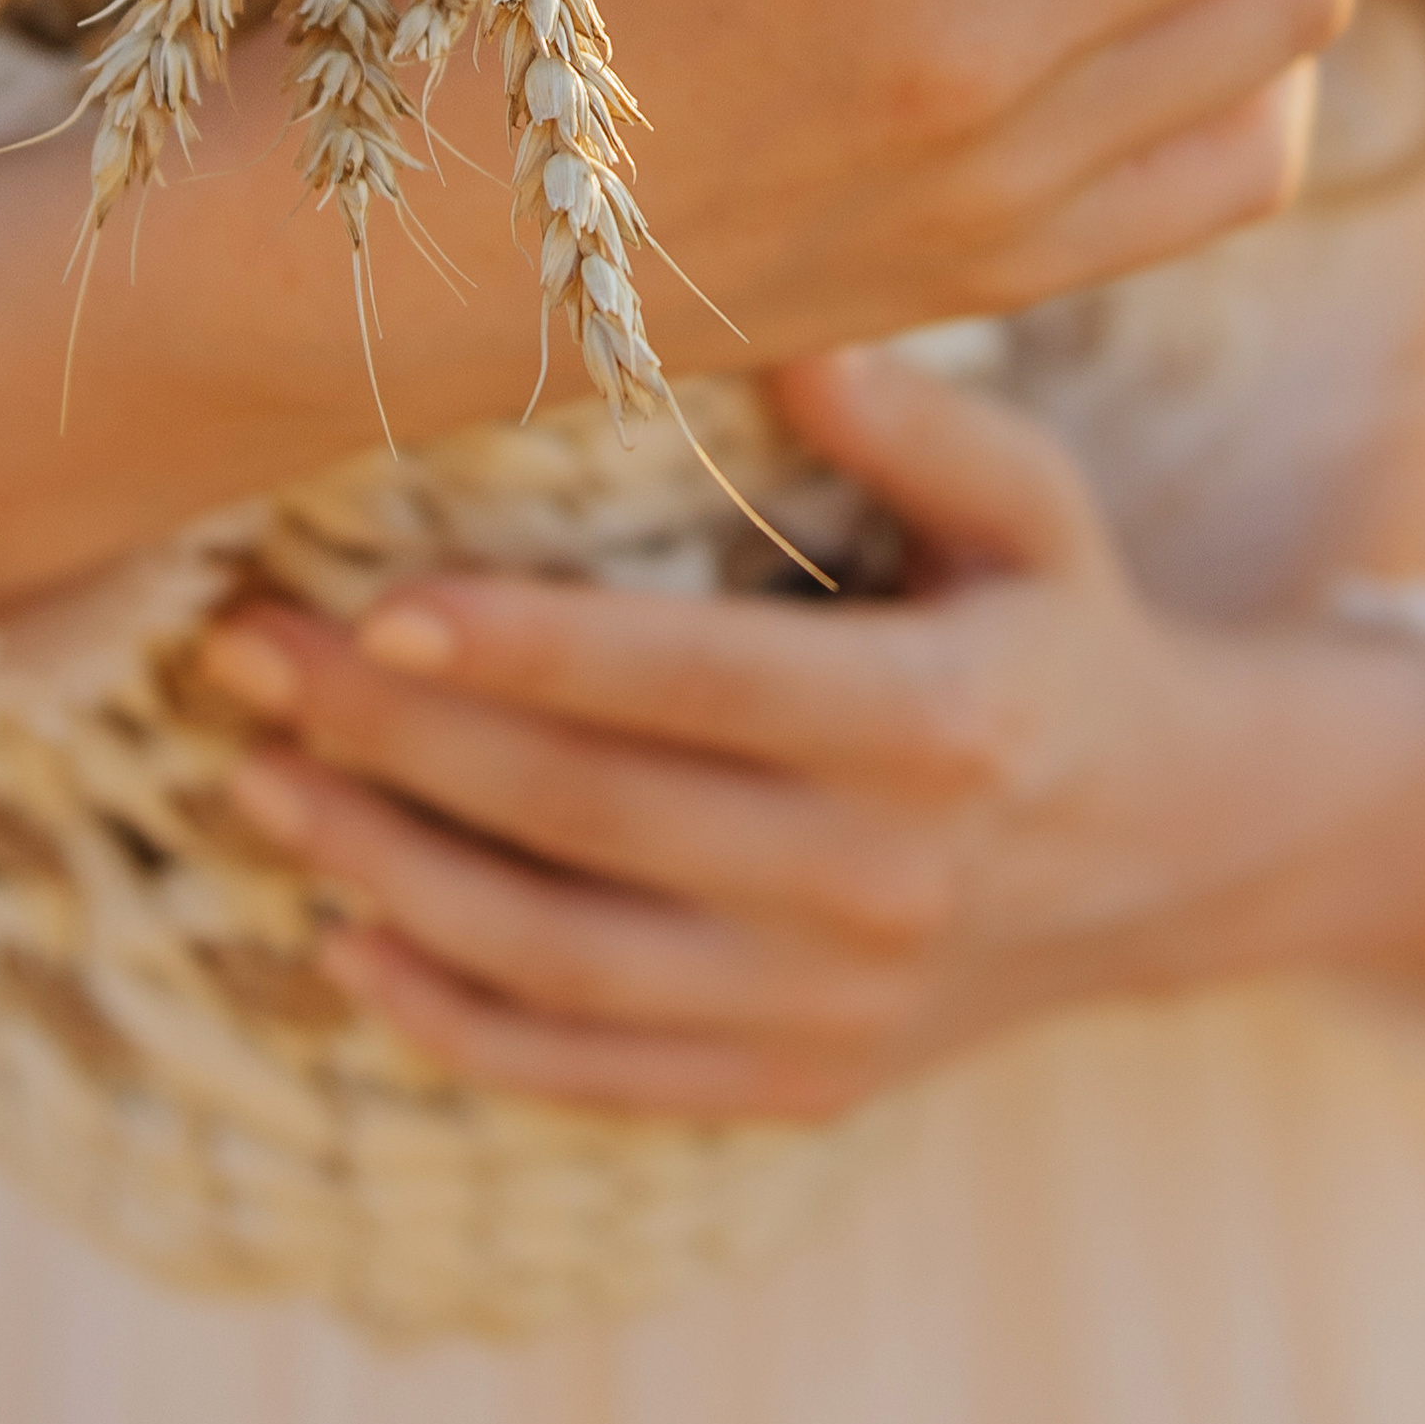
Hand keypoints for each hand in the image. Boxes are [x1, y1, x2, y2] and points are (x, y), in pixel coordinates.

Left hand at [202, 348, 1424, 1120]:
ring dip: (386, 872)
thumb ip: (920, 423)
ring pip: (561, 958)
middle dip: (398, 738)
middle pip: (590, 816)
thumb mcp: (1035, 509)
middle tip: (250, 660)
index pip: (693, 684)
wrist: (1174, 852)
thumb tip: (788, 337)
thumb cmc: (1065, 633)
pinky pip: (591, 1075)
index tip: (372, 604)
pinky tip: (341, 942)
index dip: (525, 650)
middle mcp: (882, 881)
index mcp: (940, 719)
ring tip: (256, 781)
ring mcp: (834, 1004)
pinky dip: (451, 1024)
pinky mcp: (797, 1086)